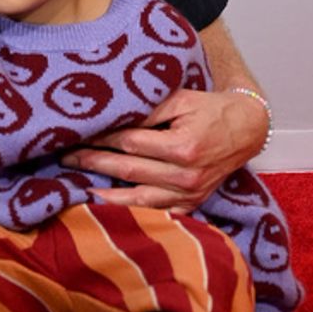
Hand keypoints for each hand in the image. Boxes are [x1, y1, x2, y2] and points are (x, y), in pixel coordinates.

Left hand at [61, 87, 268, 211]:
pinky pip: (158, 212)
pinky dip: (133, 210)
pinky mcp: (192, 204)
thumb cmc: (209, 109)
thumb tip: (114, 113)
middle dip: (94, 162)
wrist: (245, 130)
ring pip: (140, 198)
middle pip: (129, 170)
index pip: (131, 142)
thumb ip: (149, 108)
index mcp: (183, 147)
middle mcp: (186, 175)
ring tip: (79, 186)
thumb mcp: (181, 99)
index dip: (103, 137)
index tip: (79, 132)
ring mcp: (190, 194)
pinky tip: (110, 207)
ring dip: (107, 194)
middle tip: (66, 156)